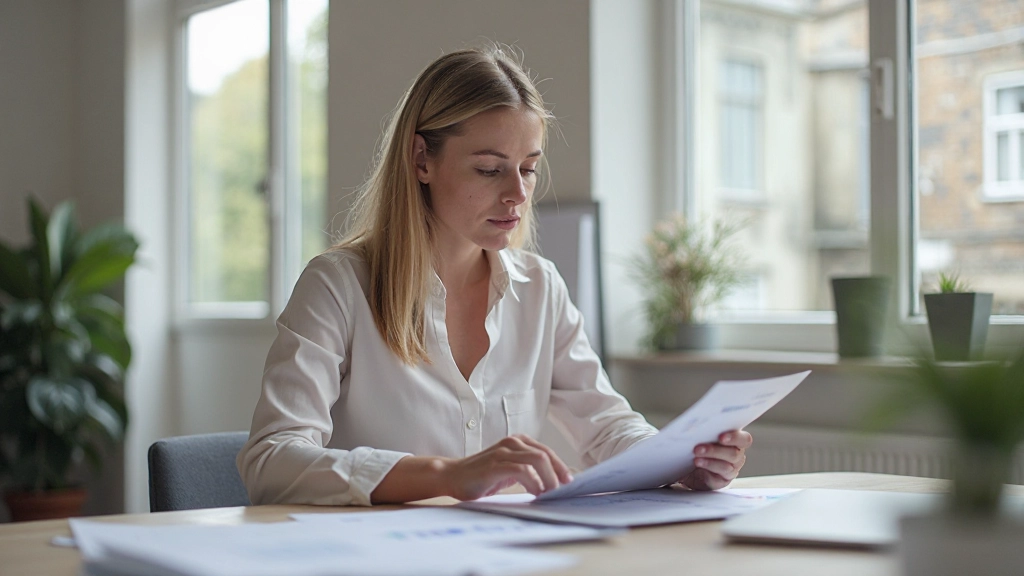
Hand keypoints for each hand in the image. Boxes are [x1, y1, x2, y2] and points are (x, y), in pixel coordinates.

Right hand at [441, 434, 573, 500]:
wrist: (452, 476)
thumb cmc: (482, 476)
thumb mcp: (509, 470)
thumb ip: (527, 470)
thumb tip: (553, 483)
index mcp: (518, 441)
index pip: (547, 452)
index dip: (561, 467)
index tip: (568, 483)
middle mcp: (512, 442)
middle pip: (545, 455)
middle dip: (558, 474)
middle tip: (562, 491)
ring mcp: (503, 452)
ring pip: (537, 460)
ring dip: (548, 479)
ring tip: (550, 494)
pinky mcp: (495, 464)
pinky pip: (523, 471)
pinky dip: (534, 483)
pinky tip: (535, 493)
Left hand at [679, 429, 752, 490]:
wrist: (688, 464)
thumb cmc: (698, 444)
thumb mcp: (702, 435)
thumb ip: (706, 430)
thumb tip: (695, 425)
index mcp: (736, 441)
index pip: (744, 439)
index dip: (735, 437)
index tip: (721, 437)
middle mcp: (737, 456)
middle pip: (734, 454)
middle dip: (715, 450)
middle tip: (698, 448)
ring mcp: (731, 470)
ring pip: (726, 467)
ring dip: (709, 462)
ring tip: (695, 459)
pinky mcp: (721, 482)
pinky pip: (718, 479)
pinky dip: (707, 472)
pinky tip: (698, 465)